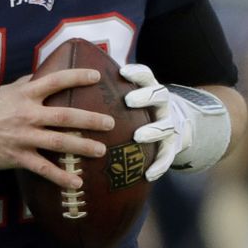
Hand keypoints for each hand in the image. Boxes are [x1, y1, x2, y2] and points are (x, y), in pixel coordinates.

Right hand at [0, 69, 114, 190]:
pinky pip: (43, 168)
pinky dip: (60, 177)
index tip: (96, 76)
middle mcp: (26, 114)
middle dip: (89, 119)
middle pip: (63, 116)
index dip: (76, 77)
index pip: (54, 81)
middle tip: (110, 122)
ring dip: (81, 147)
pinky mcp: (18, 157)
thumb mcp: (6, 91)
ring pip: (58, 142)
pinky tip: (77, 183)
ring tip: (101, 150)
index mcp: (25, 94)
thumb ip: (27, 84)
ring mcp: (23, 137)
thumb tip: (45, 75)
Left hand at [119, 64, 189, 180]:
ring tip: (138, 136)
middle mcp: (162, 104)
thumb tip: (74, 75)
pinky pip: (168, 156)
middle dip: (145, 97)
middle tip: (129, 101)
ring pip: (166, 126)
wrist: (174, 124)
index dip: (137, 73)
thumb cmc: (140, 109)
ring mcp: (170, 124)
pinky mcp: (172, 146)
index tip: (122, 72)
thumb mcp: (132, 94)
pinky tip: (148, 175)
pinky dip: (160, 165)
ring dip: (152, 131)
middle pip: (160, 95)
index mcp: (150, 89)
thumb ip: (111, 89)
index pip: (147, 76)